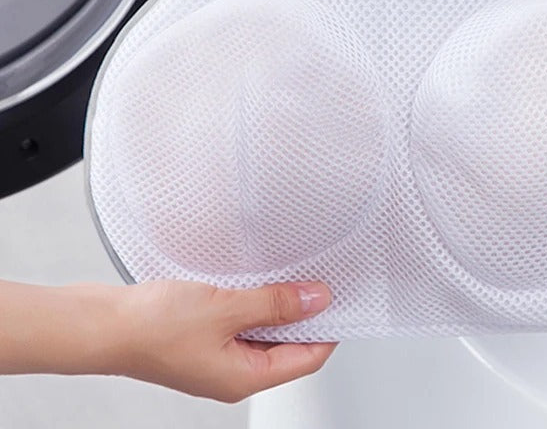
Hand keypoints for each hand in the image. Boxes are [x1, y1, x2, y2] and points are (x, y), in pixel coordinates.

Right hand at [0, 278, 333, 401]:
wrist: (100, 324)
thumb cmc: (151, 327)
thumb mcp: (226, 308)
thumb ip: (275, 304)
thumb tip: (317, 300)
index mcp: (244, 377)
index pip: (308, 358)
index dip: (329, 327)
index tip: (341, 297)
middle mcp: (233, 372)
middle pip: (288, 346)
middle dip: (305, 314)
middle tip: (317, 279)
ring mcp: (216, 356)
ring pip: (263, 331)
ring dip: (277, 304)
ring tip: (287, 275)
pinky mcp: (200, 338)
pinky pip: (240, 321)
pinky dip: (252, 301)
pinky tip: (253, 279)